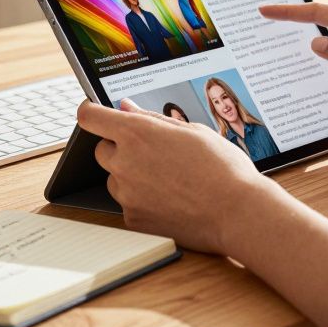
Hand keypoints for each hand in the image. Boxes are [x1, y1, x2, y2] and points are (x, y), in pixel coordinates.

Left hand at [76, 98, 276, 253]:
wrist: (238, 212)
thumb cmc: (223, 168)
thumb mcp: (192, 131)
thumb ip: (152, 118)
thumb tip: (126, 107)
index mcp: (137, 133)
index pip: (89, 116)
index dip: (90, 111)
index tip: (97, 112)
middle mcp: (125, 162)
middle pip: (101, 149)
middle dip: (119, 147)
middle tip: (153, 152)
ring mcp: (127, 194)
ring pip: (115, 179)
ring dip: (130, 175)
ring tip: (169, 179)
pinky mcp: (133, 219)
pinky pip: (128, 204)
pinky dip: (142, 200)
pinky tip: (171, 199)